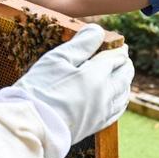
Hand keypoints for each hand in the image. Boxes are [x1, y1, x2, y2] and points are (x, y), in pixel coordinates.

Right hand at [0, 24, 133, 157]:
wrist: (32, 126)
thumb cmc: (40, 90)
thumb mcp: (57, 59)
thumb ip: (81, 43)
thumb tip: (98, 30)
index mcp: (97, 75)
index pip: (116, 58)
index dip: (119, 49)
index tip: (119, 44)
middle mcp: (105, 94)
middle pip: (125, 75)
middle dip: (125, 64)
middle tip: (123, 57)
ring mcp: (102, 112)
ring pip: (124, 94)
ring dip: (126, 82)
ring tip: (123, 75)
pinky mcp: (96, 126)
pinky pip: (117, 111)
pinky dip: (121, 100)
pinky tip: (118, 99)